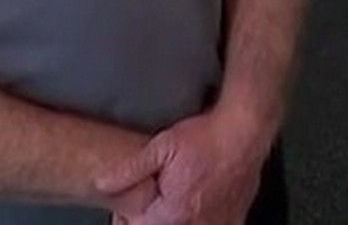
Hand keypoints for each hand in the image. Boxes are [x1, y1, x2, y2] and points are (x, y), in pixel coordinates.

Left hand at [96, 109, 268, 224]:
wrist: (246, 131)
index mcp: (173, 212)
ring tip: (173, 204)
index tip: (126, 210)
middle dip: (152, 220)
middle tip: (152, 202)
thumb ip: (130, 169)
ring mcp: (218, 223)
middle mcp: (196, 223)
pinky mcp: (234, 218)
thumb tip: (102, 183)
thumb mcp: (162, 147)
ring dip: (176, 219)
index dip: (128, 219)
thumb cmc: (207, 138)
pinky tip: (198, 207)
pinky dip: (203, 221)